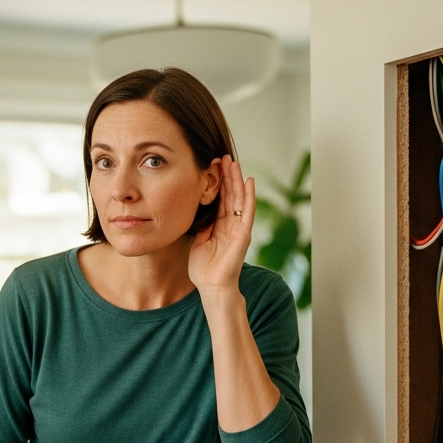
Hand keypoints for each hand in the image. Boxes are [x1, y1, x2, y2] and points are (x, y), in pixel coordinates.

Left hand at [188, 155, 254, 294]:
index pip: (220, 199)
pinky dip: (249, 196)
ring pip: (240, 198)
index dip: (218, 182)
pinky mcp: (244, 234)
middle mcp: (232, 224)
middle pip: (231, 195)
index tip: (213, 165)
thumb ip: (200, 224)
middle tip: (223, 156)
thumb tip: (193, 207)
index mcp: (220, 225)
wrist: (212, 286)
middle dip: (227, 176)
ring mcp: (239, 228)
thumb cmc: (204, 268)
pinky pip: (248, 211)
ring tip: (234, 162)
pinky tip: (249, 181)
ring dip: (237, 180)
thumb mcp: (198, 240)